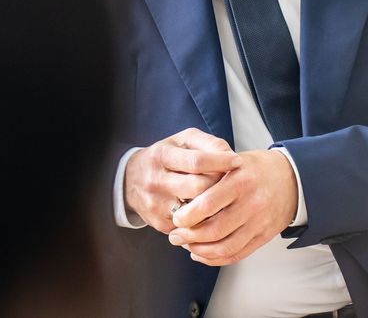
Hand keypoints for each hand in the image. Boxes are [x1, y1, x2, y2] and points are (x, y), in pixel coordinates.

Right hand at [123, 128, 239, 233]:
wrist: (130, 180)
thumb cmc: (167, 156)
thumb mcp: (182, 141)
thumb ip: (208, 144)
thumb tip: (231, 157)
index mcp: (161, 156)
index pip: (196, 161)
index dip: (220, 161)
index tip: (237, 161)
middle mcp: (155, 180)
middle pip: (198, 188)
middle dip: (219, 185)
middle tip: (229, 183)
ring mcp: (155, 204)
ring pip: (196, 212)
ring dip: (215, 207)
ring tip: (224, 199)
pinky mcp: (159, 223)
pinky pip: (191, 226)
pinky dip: (205, 221)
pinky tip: (212, 213)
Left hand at [167, 148, 298, 265]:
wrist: (293, 179)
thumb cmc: (256, 168)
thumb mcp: (233, 161)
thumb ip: (209, 174)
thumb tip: (180, 195)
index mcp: (240, 181)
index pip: (208, 204)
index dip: (187, 216)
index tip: (175, 218)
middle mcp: (252, 204)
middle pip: (214, 230)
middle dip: (189, 237)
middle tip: (175, 236)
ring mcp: (259, 223)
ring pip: (225, 247)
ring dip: (200, 251)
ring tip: (186, 246)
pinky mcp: (264, 236)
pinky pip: (237, 254)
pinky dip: (215, 259)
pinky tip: (201, 254)